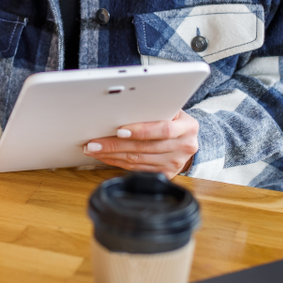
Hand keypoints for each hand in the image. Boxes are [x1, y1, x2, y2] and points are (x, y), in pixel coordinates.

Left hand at [82, 110, 199, 178]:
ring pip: (138, 160)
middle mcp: (184, 147)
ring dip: (112, 155)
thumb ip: (155, 109)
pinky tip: (106, 157)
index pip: (163, 129)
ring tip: (94, 149)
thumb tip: (122, 108)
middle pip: (145, 147)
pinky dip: (118, 163)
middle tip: (94, 143)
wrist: (187, 139)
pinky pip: (137, 169)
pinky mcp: (166, 174)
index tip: (119, 130)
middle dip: (115, 144)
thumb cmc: (174, 119)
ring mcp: (175, 163)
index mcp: (188, 127)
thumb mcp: (171, 109)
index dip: (141, 130)